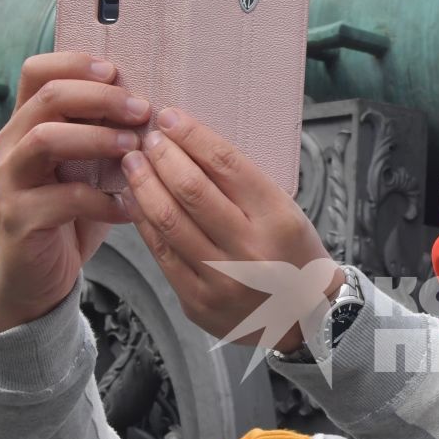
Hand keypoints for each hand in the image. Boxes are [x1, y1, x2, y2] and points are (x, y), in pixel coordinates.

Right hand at [0, 53, 151, 331]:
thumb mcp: (87, 166)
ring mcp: (10, 181)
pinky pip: (63, 199)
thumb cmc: (71, 212)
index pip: (38, 71)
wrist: (39, 275)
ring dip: (97, 139)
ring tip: (133, 150)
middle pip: (47, 98)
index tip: (117, 73)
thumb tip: (148, 102)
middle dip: (100, 98)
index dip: (76, 64)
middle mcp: (11, 145)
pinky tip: (129, 209)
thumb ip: (102, 133)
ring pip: (45, 139)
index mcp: (26, 123)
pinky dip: (103, 201)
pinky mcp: (19, 218)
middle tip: (140, 110)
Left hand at [116, 107, 340, 350]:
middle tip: (148, 138)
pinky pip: (160, 253)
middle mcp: (250, 251)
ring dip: (144, 184)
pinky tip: (135, 199)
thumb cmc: (295, 257)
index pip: (227, 165)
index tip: (171, 118)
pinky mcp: (197, 301)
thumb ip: (243, 185)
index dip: (193, 136)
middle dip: (162, 156)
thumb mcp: (286, 213)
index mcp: (278, 220)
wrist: (305, 320)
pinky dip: (143, 220)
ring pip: (168, 220)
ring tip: (133, 162)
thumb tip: (191, 143)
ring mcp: (221, 280)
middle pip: (191, 189)